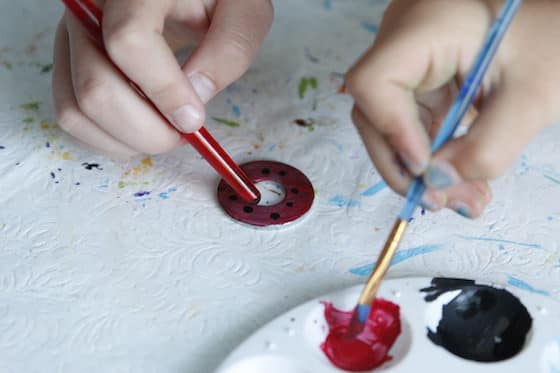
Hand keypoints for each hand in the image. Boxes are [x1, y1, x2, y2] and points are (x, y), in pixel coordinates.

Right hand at [52, 0, 272, 157]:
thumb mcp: (241, 10)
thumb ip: (230, 47)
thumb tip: (195, 99)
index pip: (129, 42)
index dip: (163, 91)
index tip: (194, 119)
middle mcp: (89, 10)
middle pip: (95, 88)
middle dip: (147, 130)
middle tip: (184, 132)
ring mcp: (71, 37)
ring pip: (77, 110)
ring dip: (128, 140)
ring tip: (166, 130)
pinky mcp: (68, 62)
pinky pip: (72, 116)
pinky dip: (109, 138)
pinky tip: (143, 129)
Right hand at [345, 0, 559, 217]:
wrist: (556, 36)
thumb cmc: (552, 47)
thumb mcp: (531, 101)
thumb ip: (486, 149)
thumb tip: (437, 184)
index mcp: (426, 27)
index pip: (373, 83)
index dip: (391, 131)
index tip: (425, 167)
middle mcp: (402, 42)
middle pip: (373, 113)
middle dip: (404, 165)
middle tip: (440, 202)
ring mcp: (406, 63)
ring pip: (388, 127)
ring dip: (420, 170)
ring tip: (461, 198)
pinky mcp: (417, 81)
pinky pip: (409, 126)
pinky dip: (431, 157)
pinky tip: (459, 180)